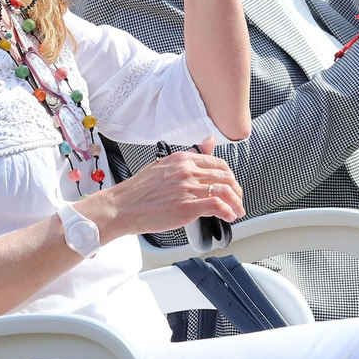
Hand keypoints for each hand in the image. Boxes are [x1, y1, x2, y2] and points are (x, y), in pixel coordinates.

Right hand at [85, 139, 244, 237]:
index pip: (218, 163)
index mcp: (182, 159)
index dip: (229, 176)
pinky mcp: (188, 206)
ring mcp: (188, 188)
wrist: (121, 207)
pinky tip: (228, 217)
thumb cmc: (138, 191)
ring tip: (237, 212)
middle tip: (238, 200)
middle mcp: (187, 171)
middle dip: (236, 191)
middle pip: (225, 177)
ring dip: (236, 203)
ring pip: (225, 191)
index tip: (231, 185)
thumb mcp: (164, 165)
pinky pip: (218, 206)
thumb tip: (209, 141)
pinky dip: (228, 212)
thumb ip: (189, 155)